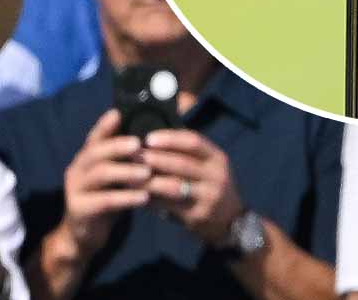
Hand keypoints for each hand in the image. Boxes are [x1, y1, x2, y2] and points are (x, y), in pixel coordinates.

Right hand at [58, 109, 150, 257]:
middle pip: (95, 152)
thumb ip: (125, 157)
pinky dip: (125, 197)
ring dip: (126, 172)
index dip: (105, 125)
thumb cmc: (107, 197)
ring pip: (100, 174)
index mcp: (87, 158)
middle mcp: (77, 169)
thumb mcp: (115, 175)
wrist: (85, 233)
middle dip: (118, 146)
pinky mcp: (79, 209)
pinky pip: (103, 201)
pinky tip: (144, 197)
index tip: (118, 113)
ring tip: (147, 173)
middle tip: (140, 144)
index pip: (94, 137)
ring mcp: (75, 189)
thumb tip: (154, 134)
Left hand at [141, 129, 247, 247]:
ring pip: (173, 186)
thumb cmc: (210, 185)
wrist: (228, 219)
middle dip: (155, 158)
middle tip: (132, 156)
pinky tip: (136, 196)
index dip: (170, 139)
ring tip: (128, 177)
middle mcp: (216, 175)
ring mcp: (208, 196)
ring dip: (149, 181)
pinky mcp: (197, 215)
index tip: (148, 138)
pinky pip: (169, 206)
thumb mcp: (208, 166)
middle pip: (182, 163)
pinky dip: (151, 200)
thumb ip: (188, 154)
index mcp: (217, 158)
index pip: (194, 141)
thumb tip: (152, 140)